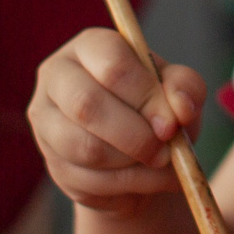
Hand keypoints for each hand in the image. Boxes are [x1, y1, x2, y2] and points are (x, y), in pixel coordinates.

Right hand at [29, 30, 206, 214]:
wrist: (142, 156)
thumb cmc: (158, 110)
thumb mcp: (179, 92)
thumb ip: (186, 88)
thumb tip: (181, 108)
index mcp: (90, 46)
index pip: (112, 63)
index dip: (146, 95)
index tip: (173, 123)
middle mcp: (57, 78)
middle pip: (87, 104)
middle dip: (136, 135)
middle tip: (166, 152)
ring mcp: (47, 122)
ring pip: (86, 148)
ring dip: (133, 164)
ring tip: (161, 164)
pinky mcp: (52, 164)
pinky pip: (87, 181)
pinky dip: (126, 186)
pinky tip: (144, 179)